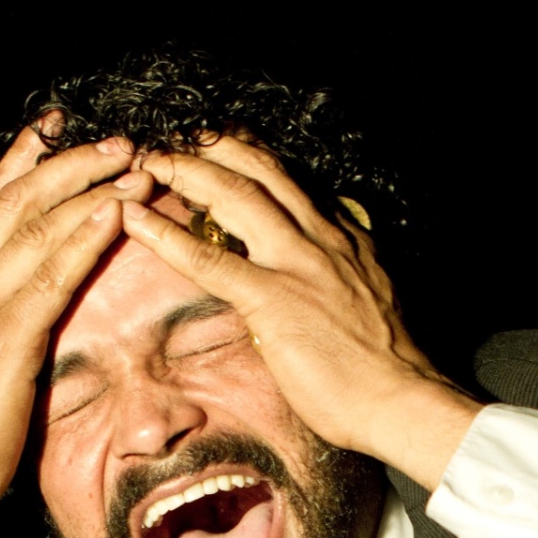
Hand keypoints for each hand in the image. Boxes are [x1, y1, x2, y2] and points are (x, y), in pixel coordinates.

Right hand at [0, 121, 154, 521]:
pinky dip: (84, 238)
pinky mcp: (0, 340)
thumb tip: (27, 285)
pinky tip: (113, 214)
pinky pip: (50, 276)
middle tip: (117, 140)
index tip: (58, 129)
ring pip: (35, 227)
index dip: (24, 161)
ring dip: (89, 190)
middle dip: (70, 164)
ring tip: (131, 166)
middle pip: (17, 201)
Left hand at [125, 137, 481, 487]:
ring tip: (150, 160)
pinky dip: (165, 234)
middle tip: (178, 137)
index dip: (251, 158)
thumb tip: (324, 277)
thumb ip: (344, 277)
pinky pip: (209, 258)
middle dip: (215, 147)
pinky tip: (134, 218)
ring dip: (187, 170)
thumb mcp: (372, 300)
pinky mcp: (273, 298)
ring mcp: (297, 263)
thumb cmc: (387, 367)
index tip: (223, 146)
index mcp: (345, 239)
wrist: (402, 400)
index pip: (292, 182)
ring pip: (235, 194)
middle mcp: (322, 237)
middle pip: (262, 170)